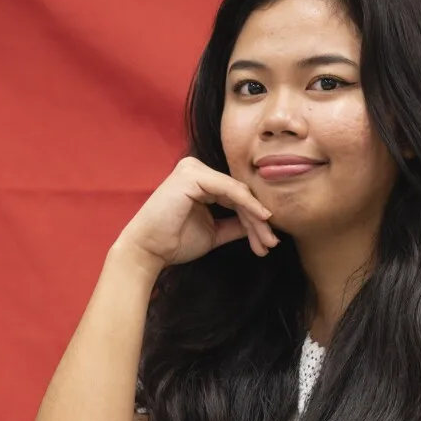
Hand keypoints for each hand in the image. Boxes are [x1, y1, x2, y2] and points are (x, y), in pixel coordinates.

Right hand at [112, 156, 278, 277]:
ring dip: (256, 218)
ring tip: (268, 240)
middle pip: (240, 194)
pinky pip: (230, 190)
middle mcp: (197, 170)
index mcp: (200, 181)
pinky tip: (262, 218)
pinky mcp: (193, 176)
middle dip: (258, 221)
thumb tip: (261, 224)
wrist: (148, 250)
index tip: (268, 242)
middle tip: (272, 243)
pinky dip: (248, 205)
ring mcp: (194, 169)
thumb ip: (235, 225)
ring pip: (238, 193)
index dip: (255, 219)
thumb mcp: (214, 233)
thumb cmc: (174, 242)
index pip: (236, 197)